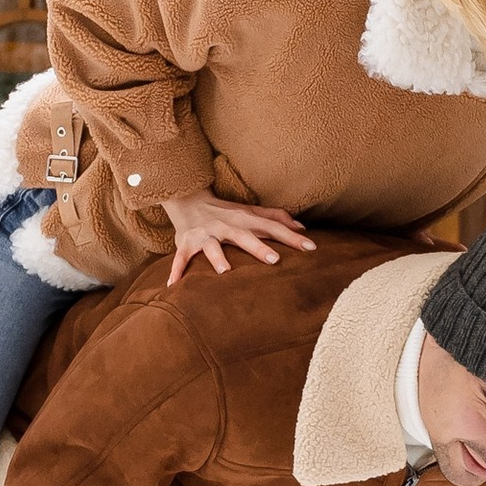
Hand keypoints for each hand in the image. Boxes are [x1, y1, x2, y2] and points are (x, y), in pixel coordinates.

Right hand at [162, 193, 314, 283]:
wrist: (188, 200)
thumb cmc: (226, 211)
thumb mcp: (251, 211)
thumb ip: (276, 218)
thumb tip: (302, 228)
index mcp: (244, 219)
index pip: (272, 227)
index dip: (291, 237)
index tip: (311, 248)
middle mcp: (226, 225)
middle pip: (244, 236)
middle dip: (258, 247)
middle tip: (275, 260)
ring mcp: (205, 234)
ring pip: (212, 246)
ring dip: (217, 258)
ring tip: (226, 272)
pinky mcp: (186, 242)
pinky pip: (181, 257)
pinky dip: (176, 270)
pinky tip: (174, 285)